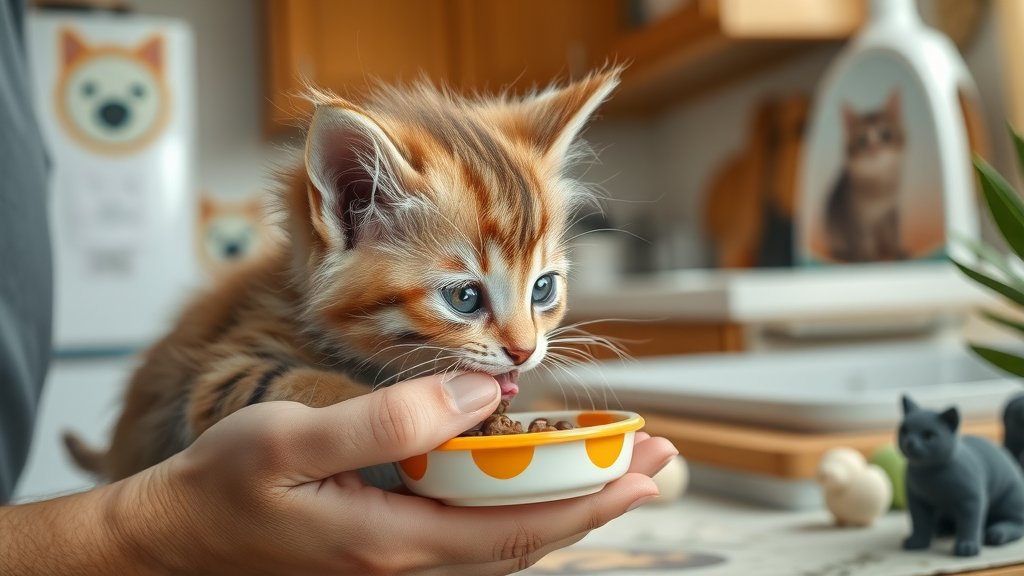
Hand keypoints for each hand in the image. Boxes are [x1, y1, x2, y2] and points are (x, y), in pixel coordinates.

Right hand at [118, 372, 675, 574]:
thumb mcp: (291, 441)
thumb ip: (386, 420)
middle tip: (654, 461)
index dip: (589, 499)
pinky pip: (473, 534)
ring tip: (613, 468)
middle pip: (528, 539)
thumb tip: (475, 392)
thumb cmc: (220, 490)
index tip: (643, 469)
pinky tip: (530, 481)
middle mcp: (408, 562)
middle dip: (598, 501)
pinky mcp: (386, 548)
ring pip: (506, 540)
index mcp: (394, 542)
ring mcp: (398, 561)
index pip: (519, 528)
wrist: (172, 541)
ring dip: (566, 504)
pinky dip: (518, 507)